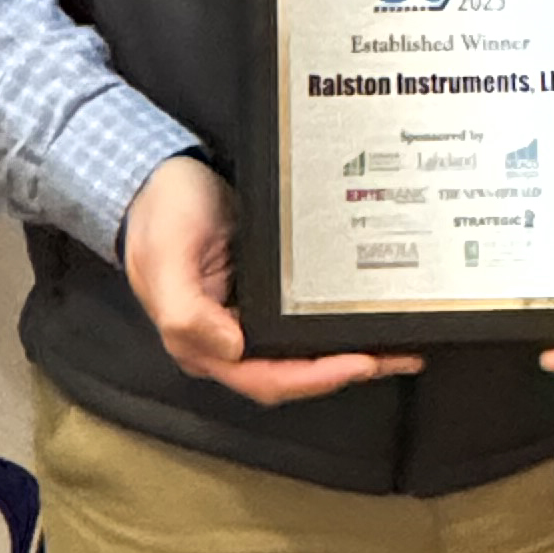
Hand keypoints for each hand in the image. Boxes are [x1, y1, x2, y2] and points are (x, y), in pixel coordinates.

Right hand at [123, 152, 420, 405]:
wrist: (156, 174)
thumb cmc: (159, 214)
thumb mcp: (166, 256)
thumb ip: (187, 311)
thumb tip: (229, 346)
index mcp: (199, 344)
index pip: (264, 378)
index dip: (313, 377)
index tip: (358, 362)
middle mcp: (224, 341)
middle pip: (291, 374)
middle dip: (344, 370)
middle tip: (395, 357)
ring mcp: (244, 320)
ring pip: (300, 353)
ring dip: (346, 353)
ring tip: (396, 346)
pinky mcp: (261, 297)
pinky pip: (300, 322)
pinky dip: (332, 323)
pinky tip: (362, 315)